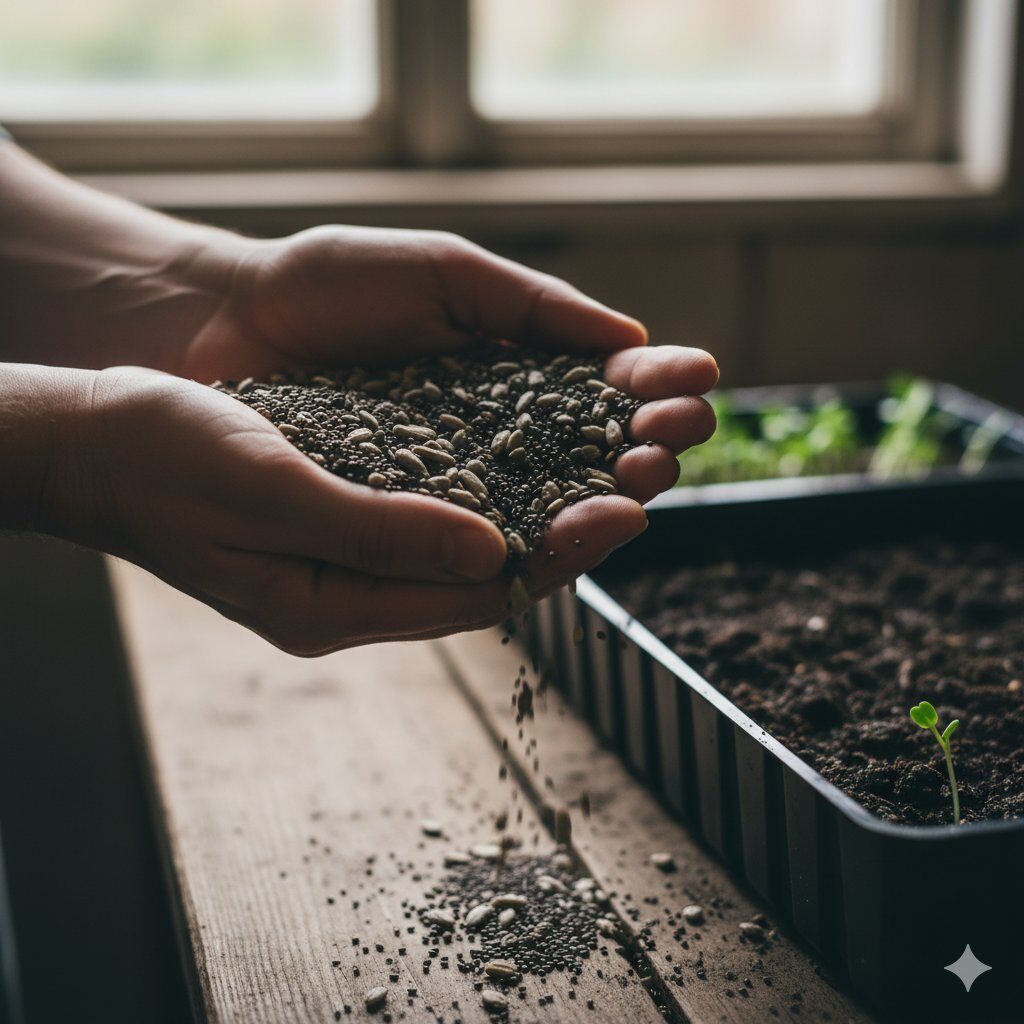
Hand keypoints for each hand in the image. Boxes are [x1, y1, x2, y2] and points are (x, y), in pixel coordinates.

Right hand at [38, 366, 662, 653]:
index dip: (557, 554)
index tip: (628, 507)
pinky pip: (437, 504)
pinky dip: (490, 477)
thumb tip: (494, 549)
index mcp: (332, 607)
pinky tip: (531, 441)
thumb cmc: (162, 460)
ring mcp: (348, 552)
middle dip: (571, 527)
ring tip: (613, 453)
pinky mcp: (344, 509)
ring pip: (471, 536)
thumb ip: (379, 529)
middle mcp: (351, 590)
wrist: (93, 439)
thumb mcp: (271, 490)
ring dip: (542, 498)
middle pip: (488, 570)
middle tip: (649, 475)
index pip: (474, 594)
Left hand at [188, 226, 718, 505]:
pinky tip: (576, 527)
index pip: (602, 391)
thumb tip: (632, 337)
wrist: (227, 323)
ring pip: (547, 507)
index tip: (700, 380)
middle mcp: (494, 437)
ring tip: (646, 483)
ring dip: (608, 499)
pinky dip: (532, 538)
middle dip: (645, 449)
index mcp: (512, 373)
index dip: (654, 389)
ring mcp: (453, 485)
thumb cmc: (330, 285)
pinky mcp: (410, 523)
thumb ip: (534, 306)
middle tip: (677, 441)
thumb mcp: (446, 274)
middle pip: (590, 457)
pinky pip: (479, 540)